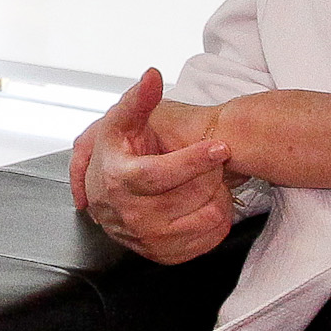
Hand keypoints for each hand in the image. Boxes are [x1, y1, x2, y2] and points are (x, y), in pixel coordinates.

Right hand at [67, 69, 236, 263]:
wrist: (110, 195)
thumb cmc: (118, 154)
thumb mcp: (120, 124)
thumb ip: (137, 100)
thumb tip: (152, 75)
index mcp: (117, 180)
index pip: (160, 174)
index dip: (192, 160)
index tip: (220, 147)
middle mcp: (130, 215)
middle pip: (190, 194)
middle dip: (210, 172)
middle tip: (213, 157)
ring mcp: (148, 239)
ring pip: (207, 217)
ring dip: (217, 193)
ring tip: (209, 178)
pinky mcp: (165, 255)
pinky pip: (211, 238)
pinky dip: (219, 217)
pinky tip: (208, 200)